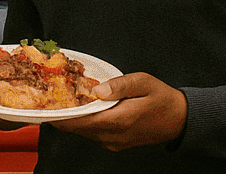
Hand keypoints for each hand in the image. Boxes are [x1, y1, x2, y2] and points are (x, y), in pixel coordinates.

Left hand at [52, 72, 187, 150]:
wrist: (180, 120)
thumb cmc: (162, 98)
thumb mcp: (143, 82)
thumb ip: (119, 85)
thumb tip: (98, 90)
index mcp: (120, 120)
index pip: (82, 122)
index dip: (62, 116)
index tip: (46, 108)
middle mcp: (114, 136)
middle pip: (79, 128)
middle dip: (63, 115)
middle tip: (48, 100)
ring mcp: (114, 142)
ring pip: (84, 132)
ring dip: (73, 119)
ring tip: (60, 102)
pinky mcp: (115, 143)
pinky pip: (93, 134)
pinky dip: (84, 123)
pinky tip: (80, 109)